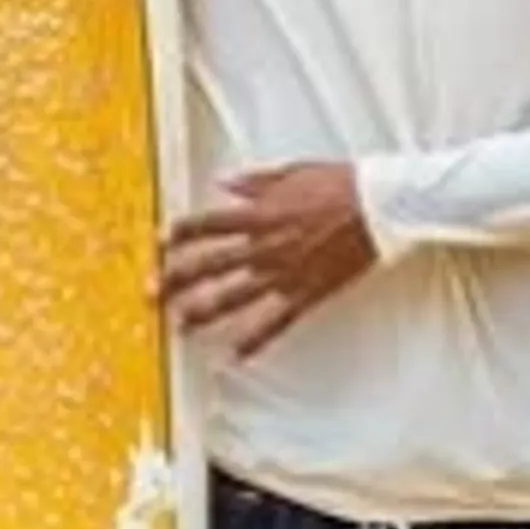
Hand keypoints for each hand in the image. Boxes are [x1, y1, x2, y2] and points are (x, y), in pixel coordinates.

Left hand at [158, 164, 380, 358]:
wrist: (380, 207)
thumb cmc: (341, 185)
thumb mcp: (294, 172)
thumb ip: (256, 182)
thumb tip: (226, 183)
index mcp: (260, 213)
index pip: (207, 224)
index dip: (179, 233)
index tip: (158, 242)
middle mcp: (264, 245)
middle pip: (208, 265)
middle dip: (174, 279)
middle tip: (149, 292)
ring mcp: (283, 272)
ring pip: (233, 297)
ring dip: (202, 312)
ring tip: (179, 325)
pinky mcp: (306, 293)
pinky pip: (275, 322)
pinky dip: (254, 341)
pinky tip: (235, 356)